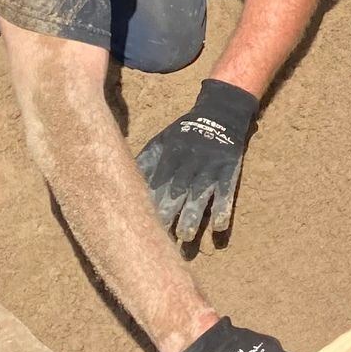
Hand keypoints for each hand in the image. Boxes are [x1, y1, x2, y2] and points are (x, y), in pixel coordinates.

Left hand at [135, 79, 257, 246]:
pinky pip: (227, 192)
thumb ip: (145, 161)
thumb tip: (121, 180)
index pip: (157, 184)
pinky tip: (218, 228)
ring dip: (193, 216)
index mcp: (170, 157)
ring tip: (186, 237)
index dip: (149, 204)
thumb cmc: (184, 133)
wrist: (220, 113)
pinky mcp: (229, 171)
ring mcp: (210, 168)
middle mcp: (189, 163)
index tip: (140, 224)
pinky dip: (223, 209)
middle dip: (168, 214)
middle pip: (176, 192)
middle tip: (159, 238)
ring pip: (200, 195)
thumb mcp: (162, 141)